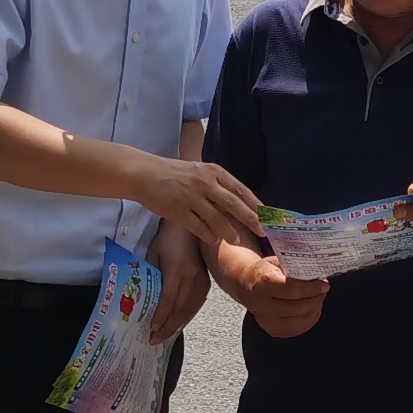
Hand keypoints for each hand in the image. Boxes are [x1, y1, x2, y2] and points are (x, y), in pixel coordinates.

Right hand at [127, 150, 261, 255]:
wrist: (145, 174)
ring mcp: (191, 198)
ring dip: (229, 231)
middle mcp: (204, 183)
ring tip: (237, 240)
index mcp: (213, 172)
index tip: (268, 216)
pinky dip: (208, 235)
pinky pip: (198, 227)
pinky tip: (213, 240)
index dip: (255, 204)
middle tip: (263, 231)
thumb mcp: (199, 171)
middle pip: (233, 204)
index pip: (240, 189)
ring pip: (217, 219)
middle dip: (251, 219)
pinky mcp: (178, 211)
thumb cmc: (175, 173)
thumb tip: (240, 201)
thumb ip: (218, 184)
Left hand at [152, 221, 210, 340]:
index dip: (160, 317)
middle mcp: (191, 279)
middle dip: (167, 328)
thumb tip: (144, 297)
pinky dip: (186, 316)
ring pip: (190, 310)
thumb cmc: (168, 239)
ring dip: (177, 325)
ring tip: (164, 334)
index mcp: (177, 271)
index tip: (151, 329)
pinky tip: (177, 321)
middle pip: (180, 310)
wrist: (190, 229)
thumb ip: (151, 276)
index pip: (169, 301)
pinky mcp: (207, 282)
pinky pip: (196, 304)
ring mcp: (201, 281)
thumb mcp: (154, 255)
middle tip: (155, 340)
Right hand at [213, 239, 327, 337]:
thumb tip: (317, 271)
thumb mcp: (277, 261)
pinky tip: (312, 308)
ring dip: (315, 307)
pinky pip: (300, 328)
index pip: (293, 289)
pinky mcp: (273, 330)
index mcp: (263, 284)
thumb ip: (295, 267)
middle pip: (299, 306)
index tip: (324, 284)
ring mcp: (267, 321)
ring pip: (301, 319)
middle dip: (316, 297)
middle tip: (323, 289)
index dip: (312, 288)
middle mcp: (262, 305)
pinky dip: (310, 318)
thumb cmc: (265, 272)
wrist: (246, 285)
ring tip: (318, 297)